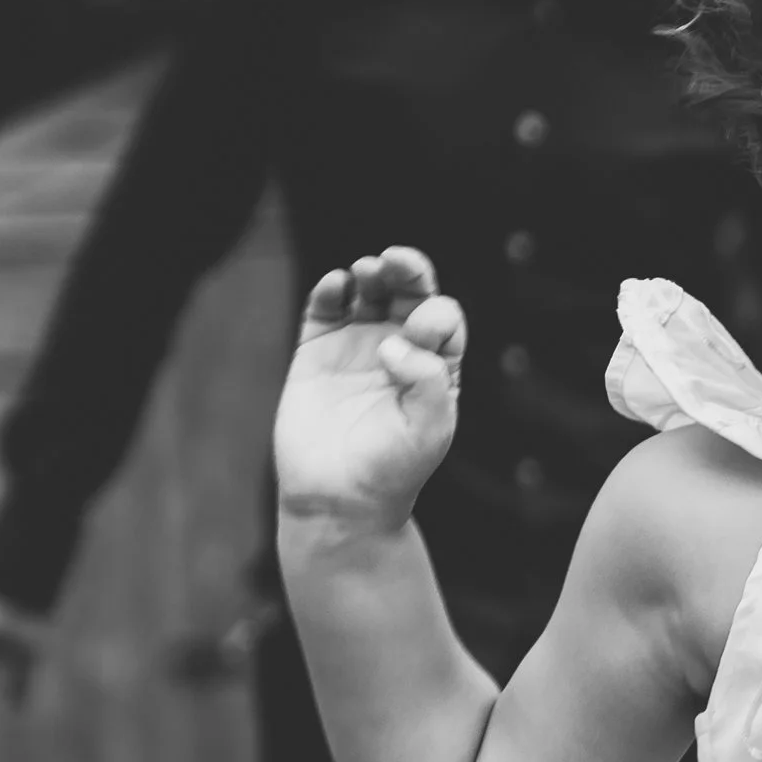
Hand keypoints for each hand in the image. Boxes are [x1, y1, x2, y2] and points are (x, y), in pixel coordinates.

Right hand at [273, 247, 466, 533]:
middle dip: (408, 271)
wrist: (338, 500)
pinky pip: (325, 307)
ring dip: (372, 272)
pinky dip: (330, 289)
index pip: (444, 318)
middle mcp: (401, 348)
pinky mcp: (317, 350)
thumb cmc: (392, 469)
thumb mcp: (430, 429)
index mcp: (437, 364)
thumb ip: (429, 380)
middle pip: (410, 292)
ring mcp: (357, 345)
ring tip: (368, 271)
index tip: (419, 334)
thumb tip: (392, 343)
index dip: (435, 316)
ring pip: (369, 290)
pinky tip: (336, 285)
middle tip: (397, 261)